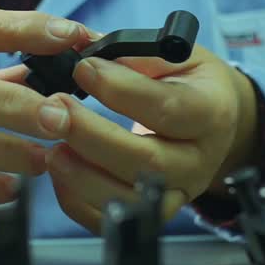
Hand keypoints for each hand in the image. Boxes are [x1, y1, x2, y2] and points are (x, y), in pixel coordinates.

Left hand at [44, 46, 259, 233]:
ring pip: (128, 198)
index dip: (121, 90)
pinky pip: (109, 219)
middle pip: (146, 161)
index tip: (83, 68)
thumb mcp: (173, 56)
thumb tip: (78, 45)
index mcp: (211, 112)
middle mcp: (198, 160)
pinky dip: (76, 201)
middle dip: (91, 136)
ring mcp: (177, 192)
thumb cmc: (189, 82)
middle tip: (52, 111)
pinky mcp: (152, 212)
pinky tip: (59, 171)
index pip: (168, 108)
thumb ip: (131, 52)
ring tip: (51, 147)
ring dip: (81, 175)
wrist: (214, 119)